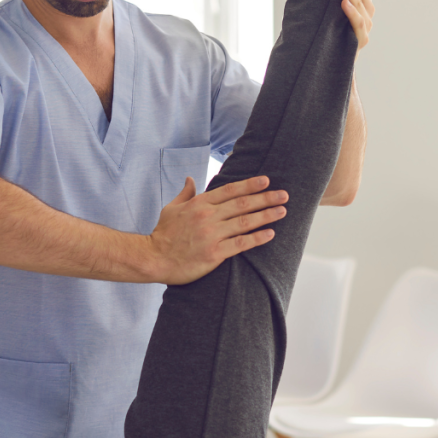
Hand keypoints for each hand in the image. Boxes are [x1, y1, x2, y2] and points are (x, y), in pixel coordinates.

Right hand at [148, 175, 287, 284]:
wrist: (153, 258)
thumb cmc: (163, 234)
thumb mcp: (171, 208)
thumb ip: (184, 193)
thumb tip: (190, 179)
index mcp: (199, 204)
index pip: (229, 190)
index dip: (249, 184)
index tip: (266, 181)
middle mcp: (207, 217)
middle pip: (242, 204)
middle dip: (266, 198)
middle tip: (283, 195)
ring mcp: (212, 235)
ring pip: (245, 222)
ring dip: (266, 216)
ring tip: (282, 211)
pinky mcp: (215, 254)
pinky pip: (241, 244)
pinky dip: (257, 238)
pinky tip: (270, 233)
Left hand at [334, 0, 373, 49]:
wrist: (331, 63)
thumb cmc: (329, 34)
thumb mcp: (330, 10)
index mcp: (363, 1)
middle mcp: (368, 11)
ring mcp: (366, 26)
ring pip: (359, 2)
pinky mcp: (361, 39)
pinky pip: (357, 23)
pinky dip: (351, 12)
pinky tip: (344, 3)